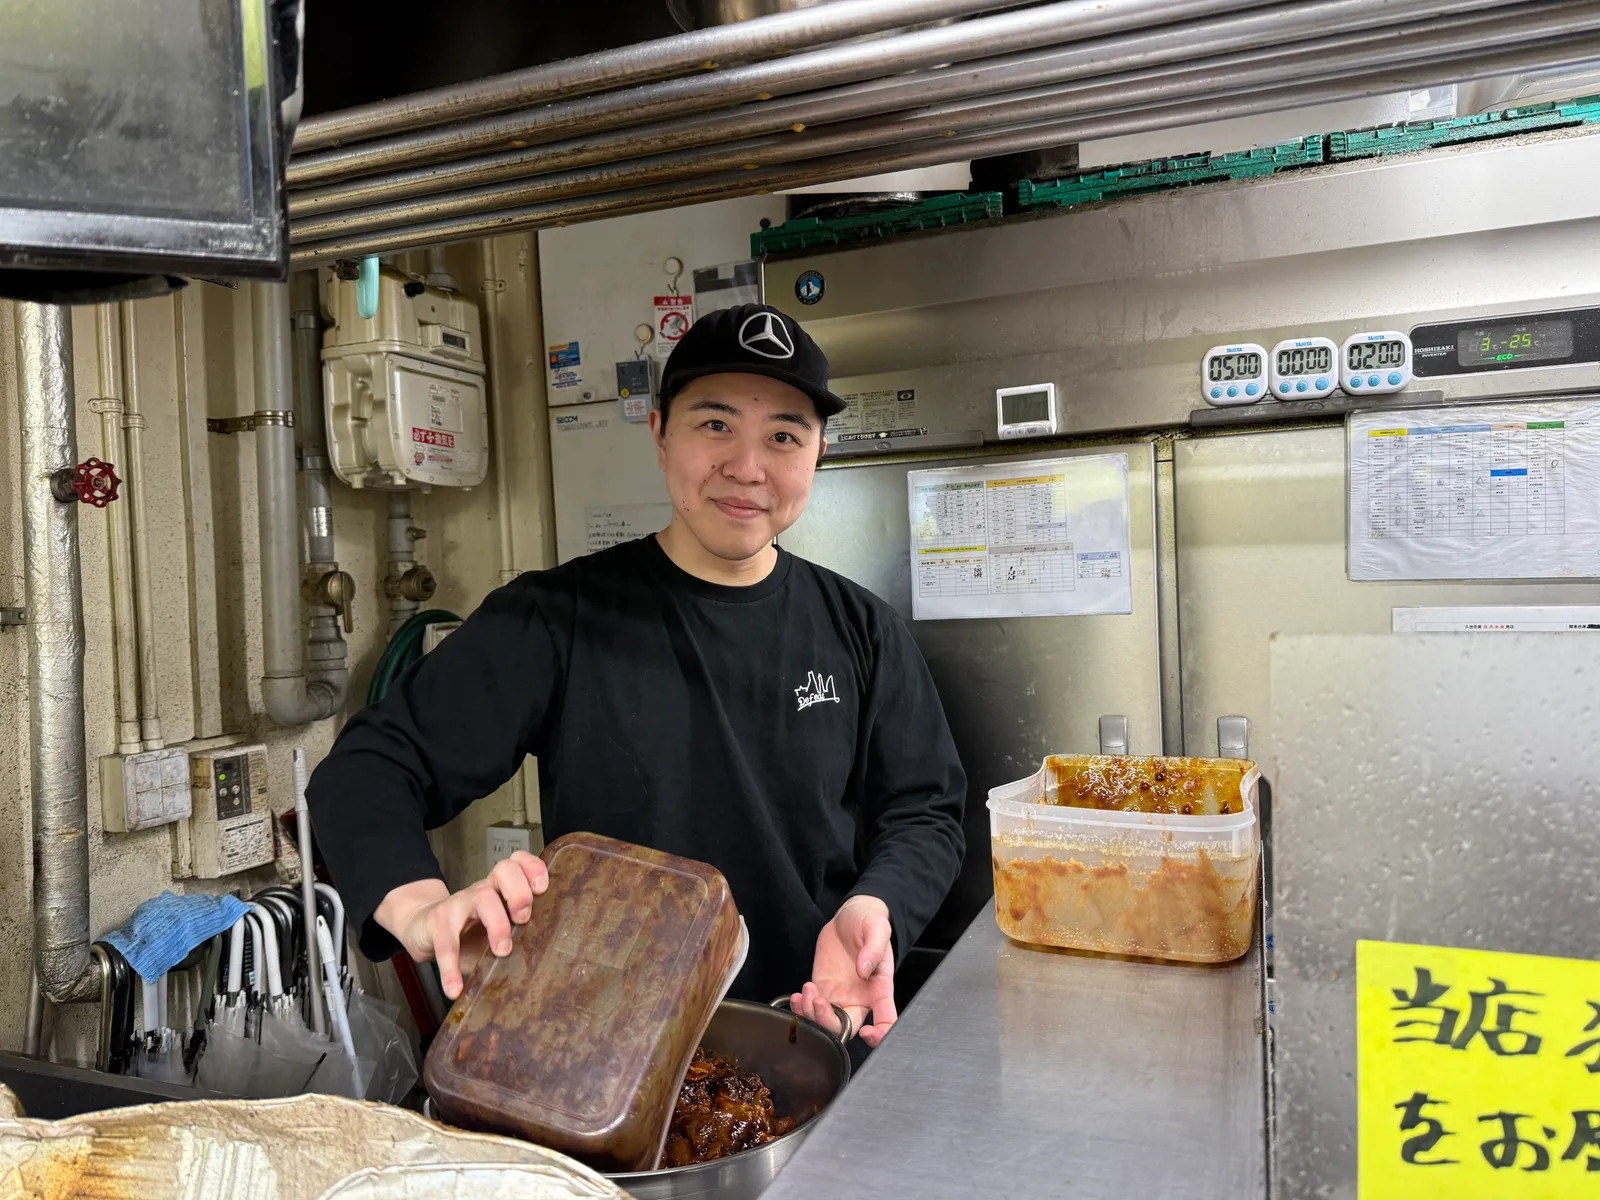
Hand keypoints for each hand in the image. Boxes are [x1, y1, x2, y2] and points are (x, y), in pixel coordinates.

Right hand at [373, 852, 548, 999]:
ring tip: (502, 951)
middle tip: (524, 920)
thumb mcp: (496, 933)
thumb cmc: (469, 934)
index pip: (519, 863)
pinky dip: (451, 968)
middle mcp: (483, 890)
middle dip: (520, 892)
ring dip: (497, 924)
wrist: (424, 930)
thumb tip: (544, 967)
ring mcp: (460, 903)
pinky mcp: (438, 923)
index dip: (533, 869)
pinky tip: (455, 988)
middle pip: (504, 870)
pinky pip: (447, 943)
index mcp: (501, 889)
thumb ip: (518, 941)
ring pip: (482, 898)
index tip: (542, 889)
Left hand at [790, 895, 895, 1046]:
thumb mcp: (877, 927)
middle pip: (847, 1028)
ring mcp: (839, 995)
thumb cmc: (869, 922)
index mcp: (879, 989)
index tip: (867, 1032)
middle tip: (818, 1000)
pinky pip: (810, 1009)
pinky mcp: (822, 989)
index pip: (886, 1022)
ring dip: (812, 1014)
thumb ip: (874, 947)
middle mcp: (859, 998)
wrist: (849, 916)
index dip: (879, 1036)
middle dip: (829, 1024)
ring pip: (826, 1023)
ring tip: (807, 989)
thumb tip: (864, 968)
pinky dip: (801, 1008)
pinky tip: (797, 995)